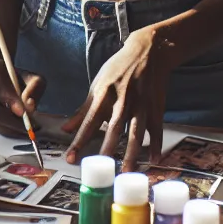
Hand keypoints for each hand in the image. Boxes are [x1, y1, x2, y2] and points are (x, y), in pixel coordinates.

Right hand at [0, 59, 43, 135]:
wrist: (0, 77)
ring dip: (9, 128)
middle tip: (29, 127)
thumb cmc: (17, 78)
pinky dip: (5, 130)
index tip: (23, 112)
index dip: (9, 100)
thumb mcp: (31, 77)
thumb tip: (29, 106)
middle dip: (11, 121)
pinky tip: (17, 129)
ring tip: (25, 129)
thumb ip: (34, 87)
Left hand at [62, 27, 172, 167]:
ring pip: (136, 132)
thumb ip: (83, 109)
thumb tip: (66, 128)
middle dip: (106, 149)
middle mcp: (123, 101)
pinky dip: (156, 144)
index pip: (89, 121)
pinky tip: (153, 159)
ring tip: (126, 171)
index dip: (79, 141)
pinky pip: (156, 129)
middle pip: (113, 129)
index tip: (71, 158)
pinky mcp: (156, 107)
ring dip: (131, 153)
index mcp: (104, 94)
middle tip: (100, 170)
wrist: (149, 52)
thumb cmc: (119, 69)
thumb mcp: (98, 84)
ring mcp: (141, 105)